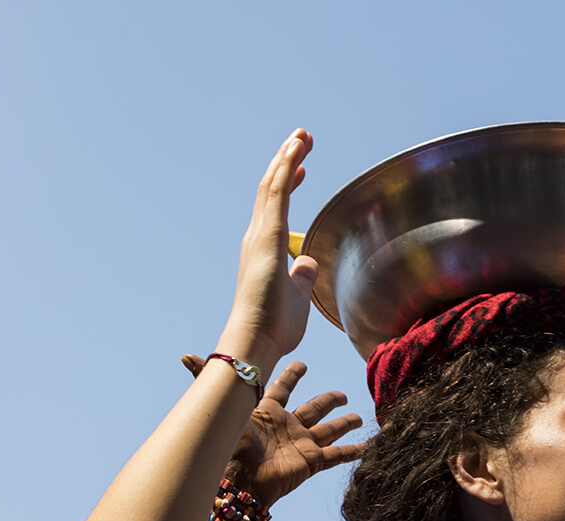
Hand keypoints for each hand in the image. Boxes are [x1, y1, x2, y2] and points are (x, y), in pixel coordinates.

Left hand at [183, 355, 363, 505]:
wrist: (239, 483)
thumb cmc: (229, 446)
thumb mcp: (222, 408)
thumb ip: (205, 380)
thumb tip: (184, 356)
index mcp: (267, 411)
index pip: (283, 387)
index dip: (292, 375)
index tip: (302, 364)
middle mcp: (287, 426)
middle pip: (313, 408)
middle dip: (328, 400)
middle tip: (342, 394)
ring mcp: (300, 444)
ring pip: (328, 430)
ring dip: (344, 424)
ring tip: (358, 417)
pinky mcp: (310, 462)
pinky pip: (336, 456)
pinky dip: (351, 452)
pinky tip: (366, 448)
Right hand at [217, 130, 317, 367]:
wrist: (255, 339)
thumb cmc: (274, 326)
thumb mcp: (297, 297)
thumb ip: (302, 277)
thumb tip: (309, 263)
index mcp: (263, 251)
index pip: (276, 209)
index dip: (288, 185)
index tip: (301, 169)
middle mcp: (256, 238)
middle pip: (271, 190)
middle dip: (286, 163)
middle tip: (301, 140)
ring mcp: (260, 235)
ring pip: (272, 185)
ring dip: (286, 157)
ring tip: (301, 136)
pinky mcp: (267, 236)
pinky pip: (277, 192)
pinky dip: (286, 167)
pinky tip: (297, 149)